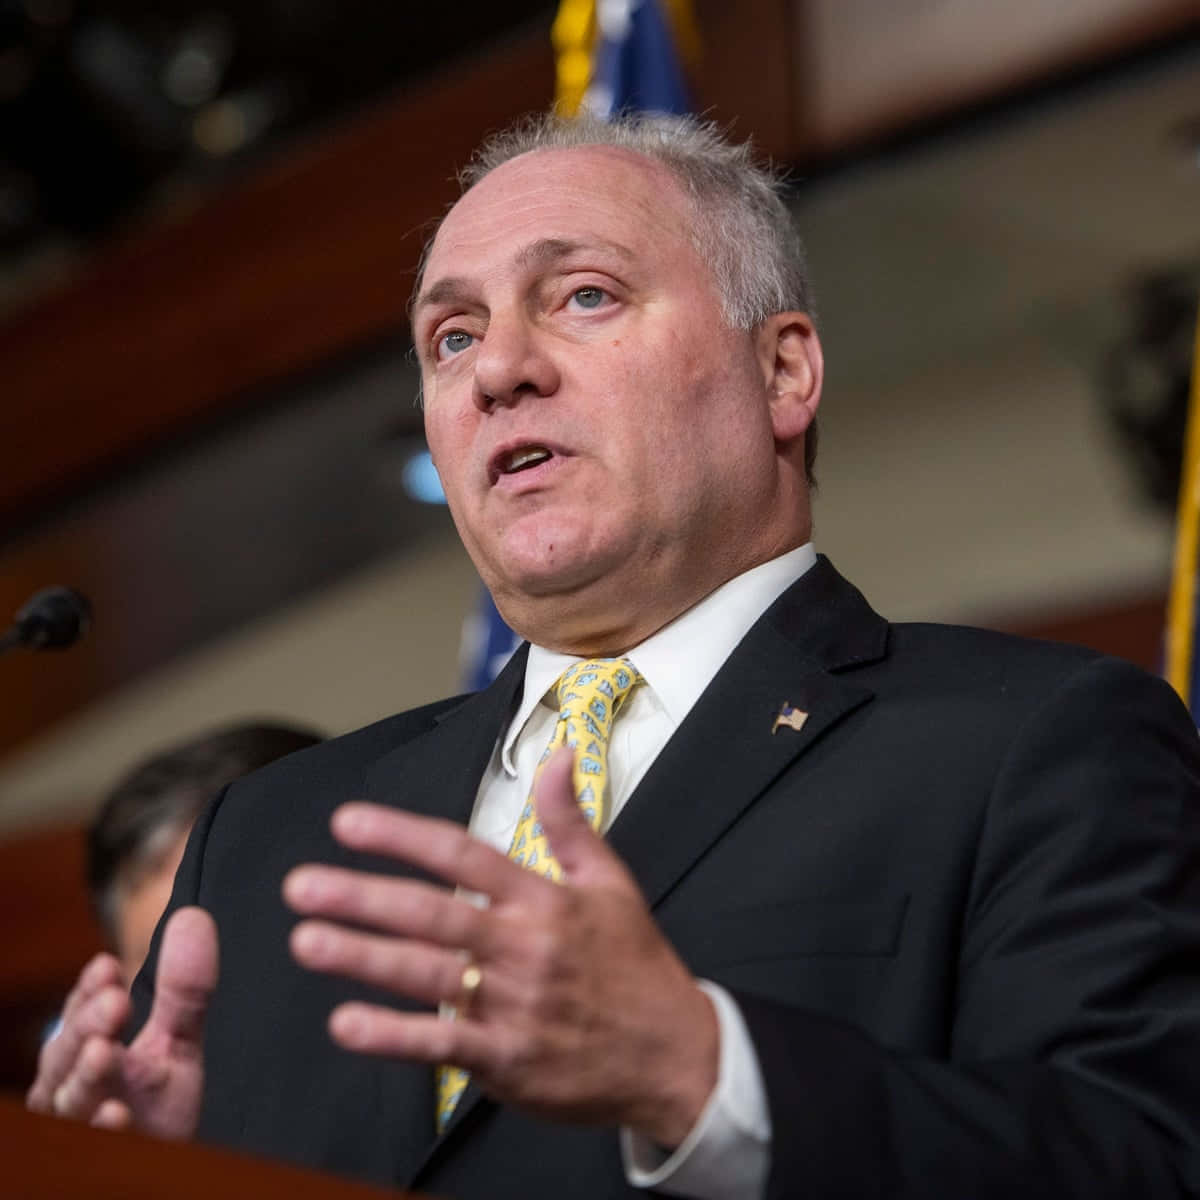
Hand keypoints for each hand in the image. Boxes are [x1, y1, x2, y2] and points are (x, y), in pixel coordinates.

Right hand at [26, 906, 216, 1138]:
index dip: (88, 993)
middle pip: (69, 1054)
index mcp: (89, 1051)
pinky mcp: (95, 1158)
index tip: (108, 966)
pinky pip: (89, 1148)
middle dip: (87, 1026)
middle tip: (113, 1002)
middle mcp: (75, 1087)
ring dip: (86, 1076)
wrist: (162, 1165)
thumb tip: (194, 918)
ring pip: (71, 1100)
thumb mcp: (176, 1042)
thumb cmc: (156, 1104)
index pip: (79, 1015)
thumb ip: (184, 989)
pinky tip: (116, 1115)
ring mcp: (80, 1126)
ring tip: (104, 1052)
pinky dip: (101, 1130)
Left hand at [284, 747, 718, 1146]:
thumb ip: (570, 819)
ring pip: (428, 974)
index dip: (403, 835)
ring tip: (307, 940)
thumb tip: (559, 751)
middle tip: (301, 885)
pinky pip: (443, 1045)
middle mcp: (523, 946)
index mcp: (544, 899)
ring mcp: (514, 1004)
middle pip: (433, 912)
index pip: (463, 854)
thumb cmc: (636, 963)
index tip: (348, 821)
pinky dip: (393, 1036)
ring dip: (363, 956)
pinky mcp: (509, 1060)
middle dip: (363, 896)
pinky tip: (346, 1023)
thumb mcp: (611, 881)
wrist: (676, 1054)